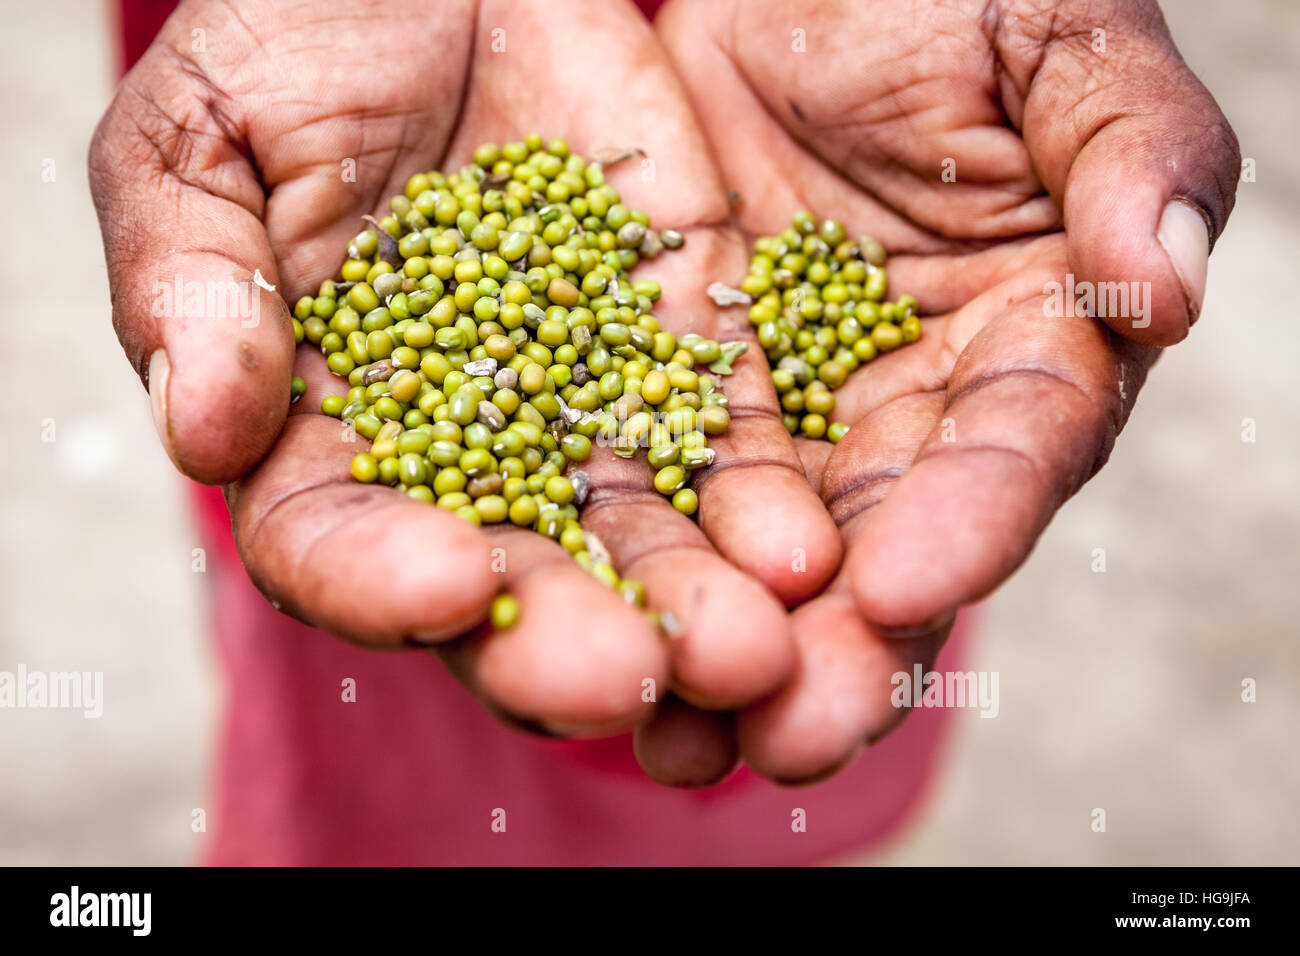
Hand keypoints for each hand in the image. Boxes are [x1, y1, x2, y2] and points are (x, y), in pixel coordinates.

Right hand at [89, 0, 842, 736]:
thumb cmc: (302, 35)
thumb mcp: (206, 134)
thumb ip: (189, 278)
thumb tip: (200, 430)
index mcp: (323, 427)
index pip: (336, 544)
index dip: (381, 579)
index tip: (449, 582)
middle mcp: (463, 450)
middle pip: (508, 579)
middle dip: (566, 637)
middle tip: (630, 674)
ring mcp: (585, 410)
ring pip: (636, 539)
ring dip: (691, 605)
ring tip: (751, 652)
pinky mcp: (684, 353)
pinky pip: (730, 445)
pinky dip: (767, 506)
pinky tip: (806, 555)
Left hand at [645, 0, 1239, 780]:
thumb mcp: (1055, 37)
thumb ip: (1129, 149)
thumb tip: (1164, 288)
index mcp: (1031, 333)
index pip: (1016, 444)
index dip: (971, 518)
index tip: (904, 583)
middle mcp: (915, 397)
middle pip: (891, 539)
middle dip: (845, 644)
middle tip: (791, 736)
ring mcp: (797, 402)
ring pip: (769, 545)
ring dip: (730, 644)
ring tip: (683, 737)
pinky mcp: (685, 381)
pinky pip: (659, 480)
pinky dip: (638, 561)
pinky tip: (601, 637)